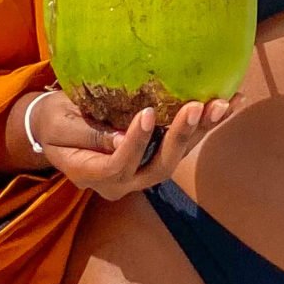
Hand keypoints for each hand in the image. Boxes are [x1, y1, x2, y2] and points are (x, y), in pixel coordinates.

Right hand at [30, 89, 242, 196]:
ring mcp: (143, 169)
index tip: (149, 112)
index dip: (137, 142)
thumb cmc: (52, 122)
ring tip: (224, 104)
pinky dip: (206, 123)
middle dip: (181, 137)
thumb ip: (87, 133)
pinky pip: (184, 141)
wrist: (56, 126)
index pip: (119, 165)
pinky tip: (231, 102)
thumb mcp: (58, 125)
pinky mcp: (156, 152)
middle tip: (198, 107)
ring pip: (177, 155)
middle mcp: (125, 181)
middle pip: (159, 166)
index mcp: (94, 176)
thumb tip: (121, 140)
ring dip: (203, 129)